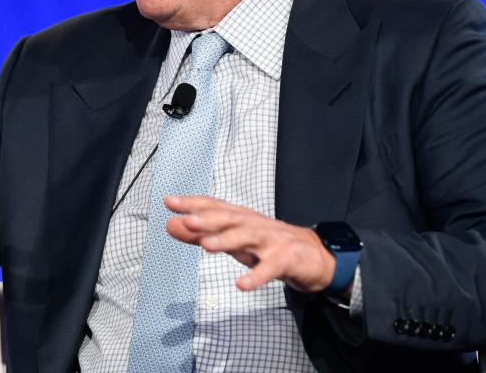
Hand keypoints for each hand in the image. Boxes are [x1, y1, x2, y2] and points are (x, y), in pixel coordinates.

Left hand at [165, 195, 335, 293]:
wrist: (314, 257)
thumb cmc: (269, 245)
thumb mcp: (233, 240)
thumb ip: (201, 233)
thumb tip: (172, 226)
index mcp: (240, 218)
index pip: (214, 206)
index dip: (193, 203)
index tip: (170, 202)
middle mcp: (254, 225)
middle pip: (229, 218)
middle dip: (207, 218)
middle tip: (186, 220)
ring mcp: (271, 241)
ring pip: (248, 237)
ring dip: (227, 239)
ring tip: (207, 245)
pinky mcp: (286, 260)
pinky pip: (270, 268)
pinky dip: (256, 276)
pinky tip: (242, 284)